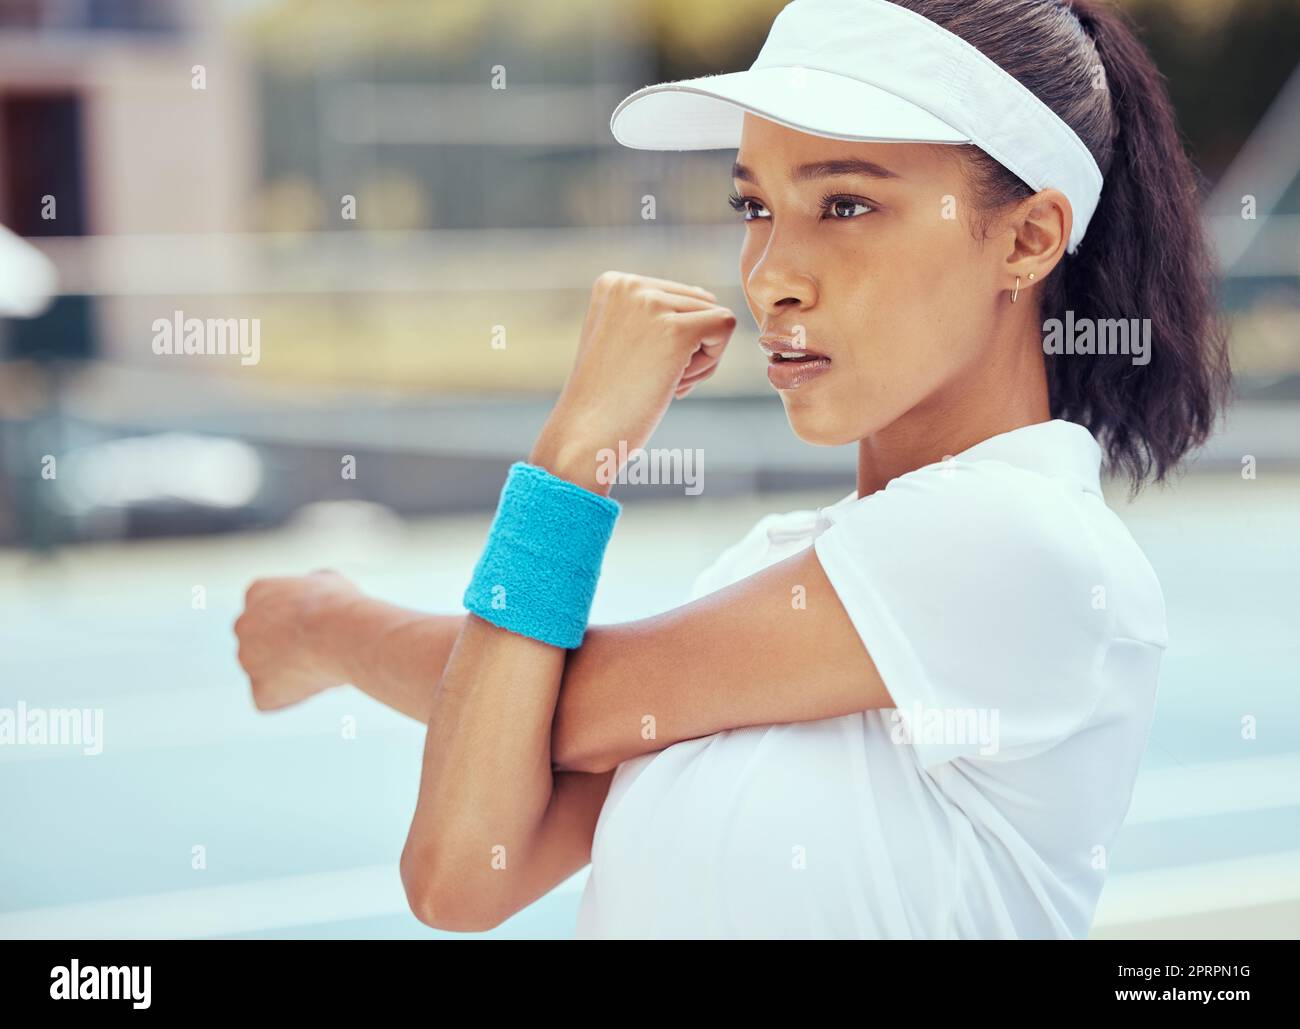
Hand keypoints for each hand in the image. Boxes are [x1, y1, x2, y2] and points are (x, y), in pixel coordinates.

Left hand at [234, 569, 359, 710]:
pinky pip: (272, 698)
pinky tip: (314, 682)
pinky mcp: (259, 690)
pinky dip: (291, 696)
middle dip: (285, 648)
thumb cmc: (341, 606)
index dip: (296, 622)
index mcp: (257, 593)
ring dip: (288, 672)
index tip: (317, 626)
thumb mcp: (327, 581)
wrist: (341, 633)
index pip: (270, 612)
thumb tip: (315, 595)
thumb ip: (309, 589)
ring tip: (321, 665)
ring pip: (266, 671)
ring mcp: (247, 659)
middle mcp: (243, 625)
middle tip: (319, 649)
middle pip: (261, 642)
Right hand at [529, 271, 736, 492]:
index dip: (674, 337)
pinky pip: (725, 327)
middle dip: (690, 345)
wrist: (585, 435)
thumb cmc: (606, 397)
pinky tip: (675, 383)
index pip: (678, 296)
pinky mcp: (676, 330)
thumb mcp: (621, 338)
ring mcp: (652, 304)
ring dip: (699, 358)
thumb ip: (655, 313)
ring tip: (660, 383)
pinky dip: (711, 361)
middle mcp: (631, 284)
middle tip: (655, 379)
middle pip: (700, 303)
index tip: (643, 366)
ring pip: (714, 316)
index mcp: (613, 282)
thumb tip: (706, 295)